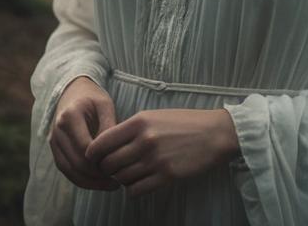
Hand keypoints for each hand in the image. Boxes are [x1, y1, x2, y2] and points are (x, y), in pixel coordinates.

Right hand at [49, 76, 121, 190]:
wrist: (72, 92)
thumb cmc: (92, 98)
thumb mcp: (104, 104)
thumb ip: (109, 125)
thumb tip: (113, 152)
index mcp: (69, 117)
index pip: (85, 147)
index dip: (101, 160)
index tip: (119, 166)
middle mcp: (57, 131)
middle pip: (76, 162)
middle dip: (97, 175)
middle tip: (117, 181)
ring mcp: (54, 142)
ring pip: (70, 171)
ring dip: (90, 182)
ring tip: (110, 185)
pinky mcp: (55, 150)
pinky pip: (67, 170)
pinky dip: (82, 179)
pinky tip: (99, 182)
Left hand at [84, 108, 239, 197]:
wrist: (213, 133)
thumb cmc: (183, 123)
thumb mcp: (154, 116)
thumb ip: (131, 129)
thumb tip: (108, 145)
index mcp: (139, 122)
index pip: (102, 142)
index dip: (94, 154)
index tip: (95, 159)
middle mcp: (144, 140)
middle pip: (109, 164)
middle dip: (106, 169)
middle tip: (112, 169)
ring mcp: (155, 159)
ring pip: (121, 179)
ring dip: (121, 179)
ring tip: (129, 173)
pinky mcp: (166, 176)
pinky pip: (136, 190)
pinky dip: (133, 189)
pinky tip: (140, 182)